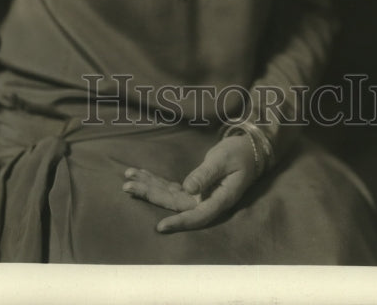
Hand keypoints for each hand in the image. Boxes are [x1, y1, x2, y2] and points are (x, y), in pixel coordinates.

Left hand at [122, 134, 256, 233]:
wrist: (249, 150)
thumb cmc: (240, 154)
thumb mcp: (224, 160)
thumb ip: (206, 174)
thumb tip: (187, 188)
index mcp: (220, 200)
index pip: (197, 216)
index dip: (179, 222)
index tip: (160, 226)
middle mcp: (206, 202)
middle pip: (175, 204)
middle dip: (150, 195)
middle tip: (127, 186)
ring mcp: (199, 196)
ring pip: (170, 196)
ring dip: (149, 188)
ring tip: (127, 181)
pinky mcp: (194, 188)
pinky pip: (172, 187)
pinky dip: (156, 181)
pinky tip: (141, 176)